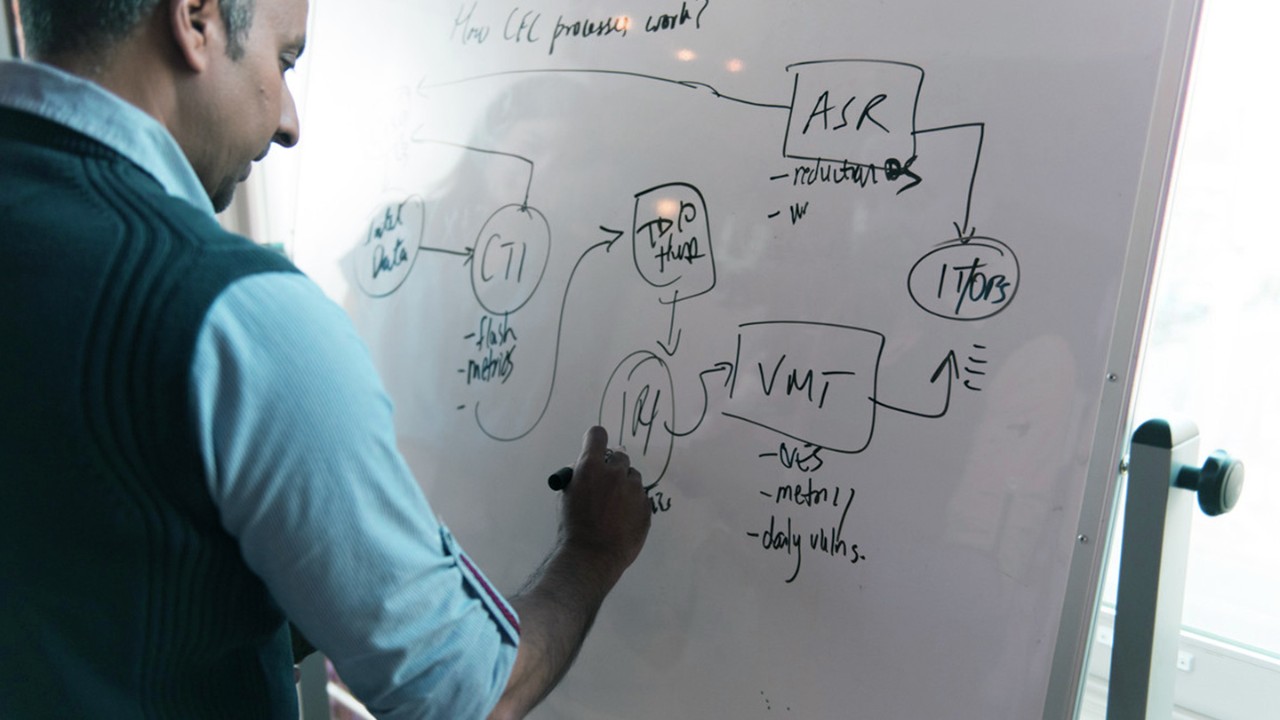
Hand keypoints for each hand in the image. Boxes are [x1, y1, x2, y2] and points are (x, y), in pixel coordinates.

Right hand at [561, 426, 650, 572]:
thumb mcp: (565, 495)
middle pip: (619, 455)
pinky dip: (633, 503)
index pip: (597, 435)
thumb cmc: (572, 526)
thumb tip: (584, 468)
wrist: (592, 556)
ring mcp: (634, 489)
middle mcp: (615, 472)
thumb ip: (577, 476)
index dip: (595, 440)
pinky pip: (641, 496)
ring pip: (632, 477)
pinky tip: (623, 519)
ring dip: (624, 484)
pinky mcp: (647, 506)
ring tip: (615, 506)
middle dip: (612, 465)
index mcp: (591, 466)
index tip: (594, 448)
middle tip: (605, 483)